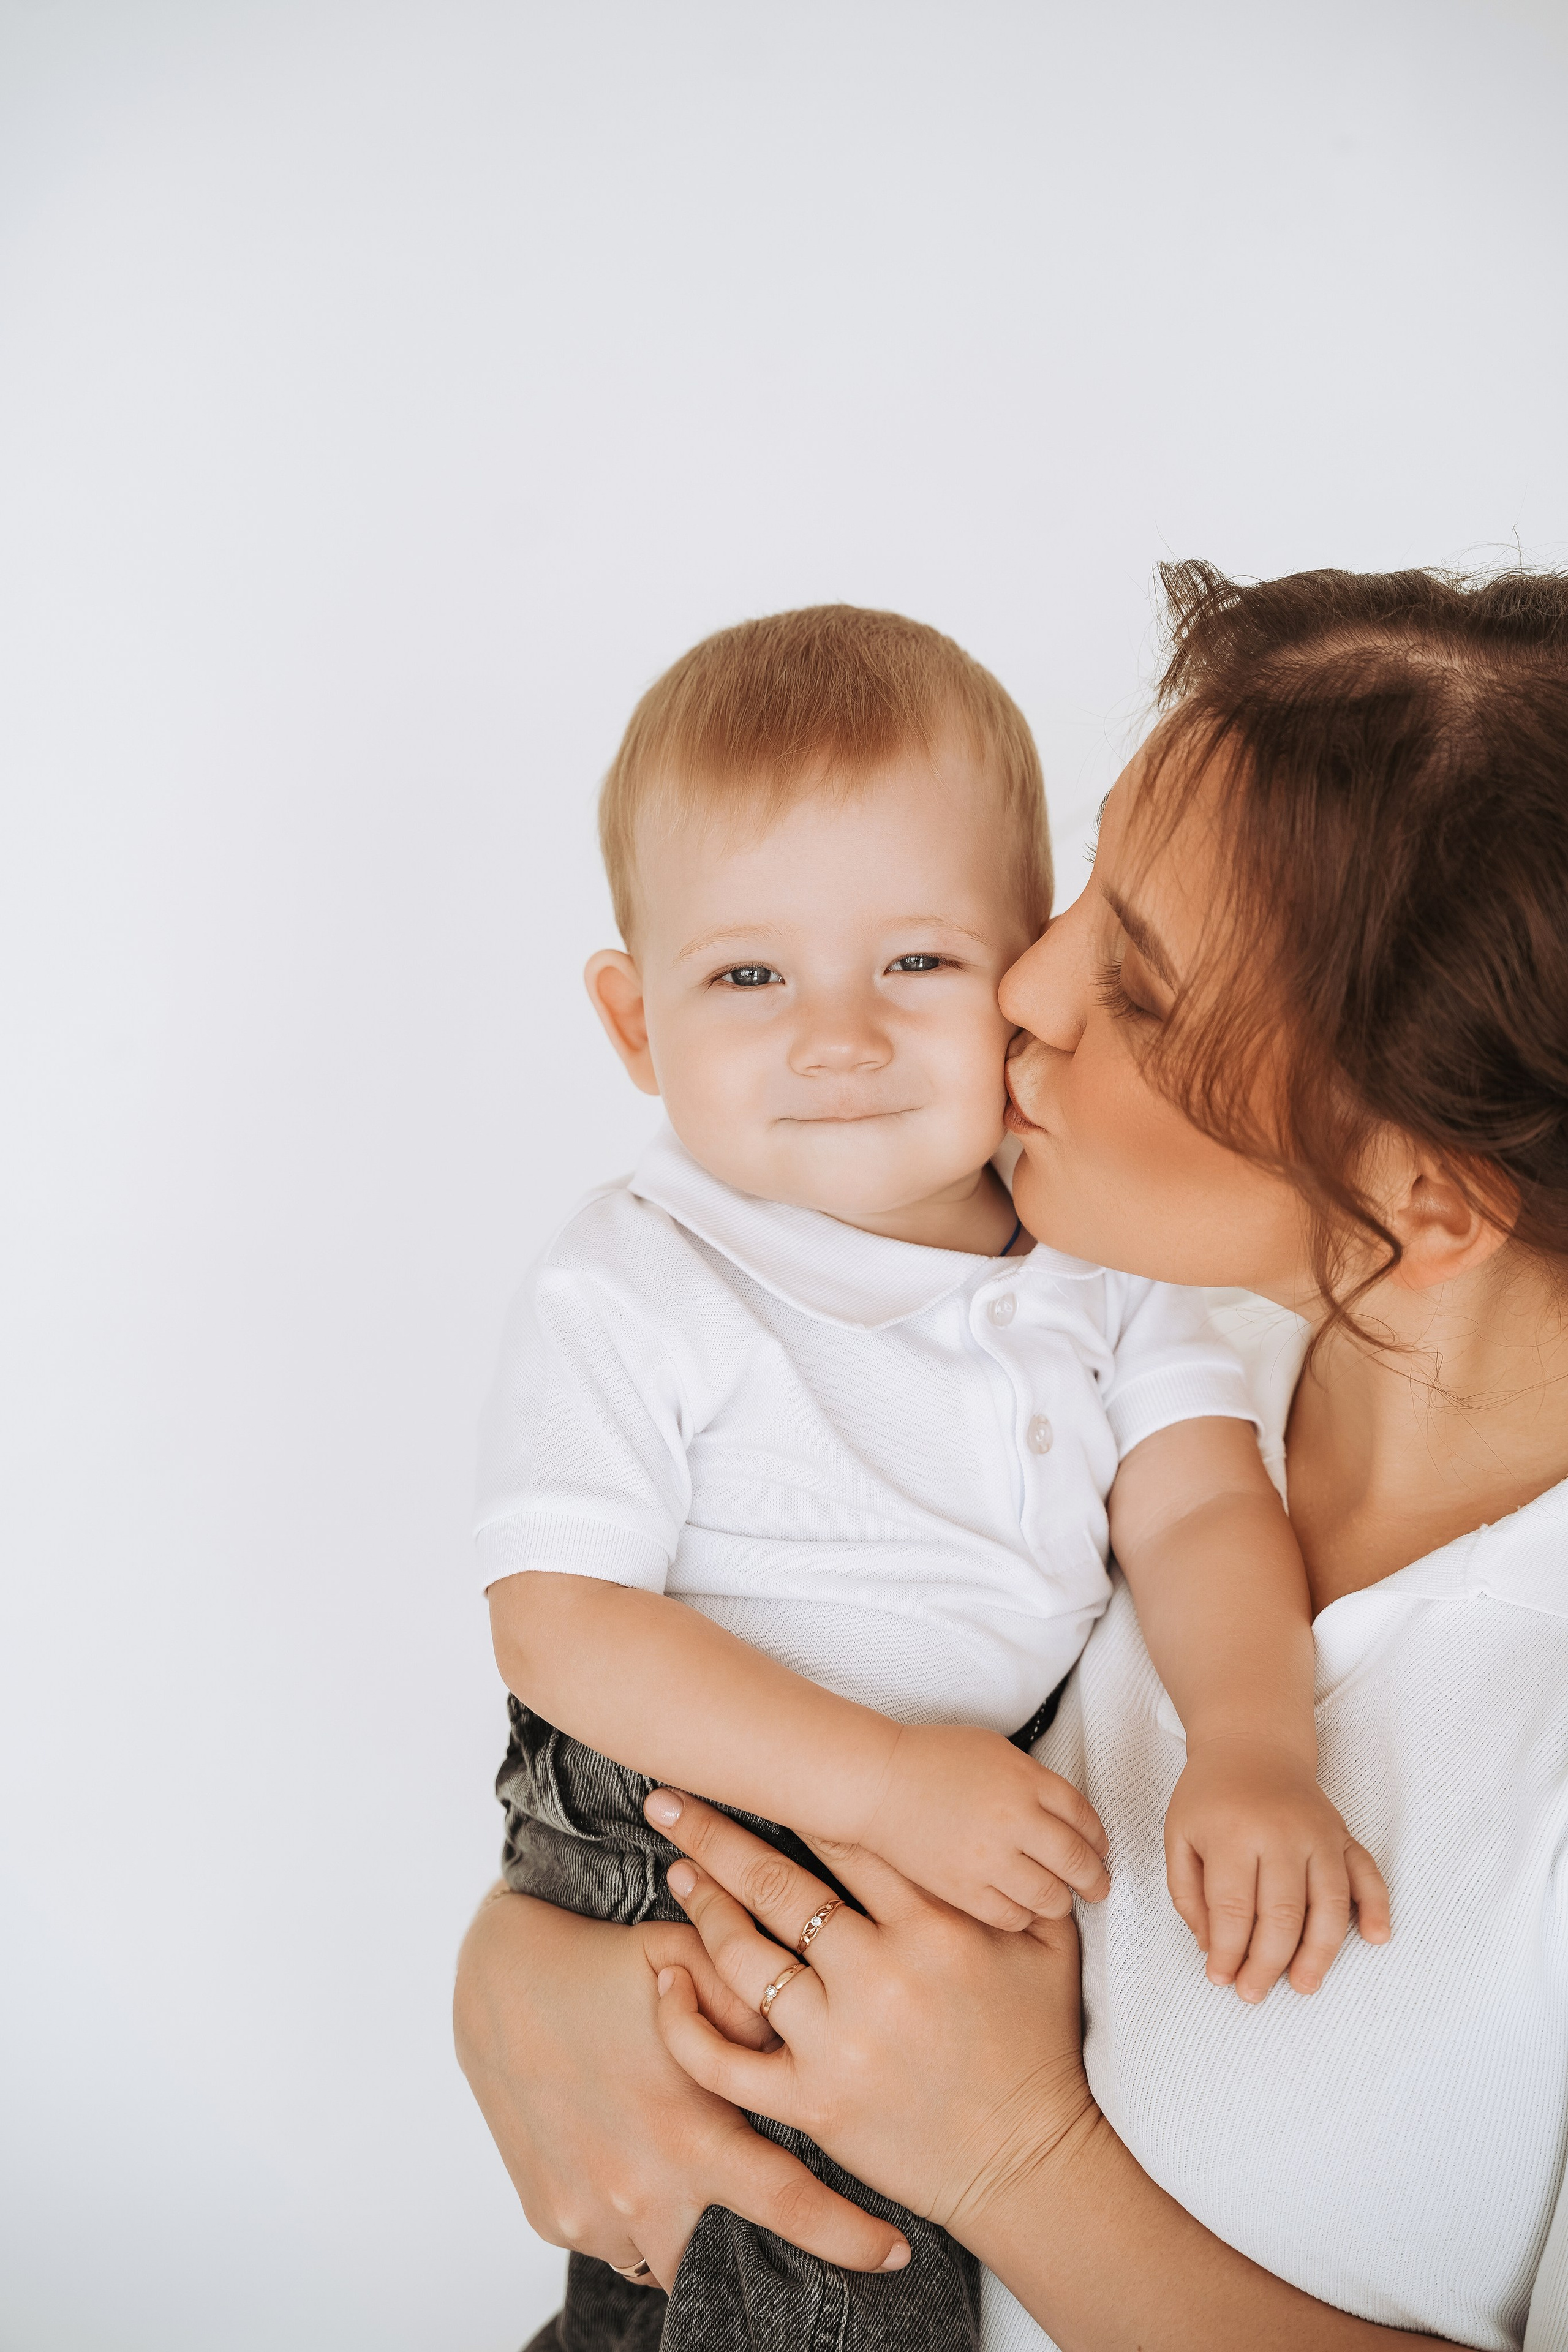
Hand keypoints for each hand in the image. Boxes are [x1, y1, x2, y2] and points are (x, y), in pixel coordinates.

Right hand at [452, 1884, 910, 2287]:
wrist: (492, 1979)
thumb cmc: (600, 1965)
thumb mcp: (685, 1961)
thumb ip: (752, 2003)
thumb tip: (813, 2030)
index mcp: (686, 2133)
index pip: (789, 2206)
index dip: (849, 2238)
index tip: (896, 2252)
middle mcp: (639, 2190)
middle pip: (726, 2258)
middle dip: (761, 2254)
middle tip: (793, 2231)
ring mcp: (590, 2214)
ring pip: (664, 2255)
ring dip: (689, 2226)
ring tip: (696, 2176)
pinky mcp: (551, 2217)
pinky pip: (613, 2240)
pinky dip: (634, 2213)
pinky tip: (633, 2160)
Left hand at [643, 1788, 1102, 2248]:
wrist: (1030, 2163)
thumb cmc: (1038, 2048)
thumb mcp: (1048, 1946)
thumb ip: (1015, 1877)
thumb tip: (998, 1819)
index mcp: (935, 1926)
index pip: (846, 1841)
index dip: (793, 1797)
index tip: (754, 1770)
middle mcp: (879, 1976)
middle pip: (777, 1884)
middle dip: (715, 1835)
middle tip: (671, 1799)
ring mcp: (838, 2043)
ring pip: (744, 1958)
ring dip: (703, 1907)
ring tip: (679, 1873)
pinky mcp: (811, 2103)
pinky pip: (723, 2059)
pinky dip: (682, 2021)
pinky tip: (665, 1980)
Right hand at [856, 1721, 1109, 1927]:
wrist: (877, 1783)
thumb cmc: (930, 1760)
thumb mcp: (994, 1751)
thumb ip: (1033, 1781)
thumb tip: (1063, 1815)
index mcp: (1026, 1780)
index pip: (1084, 1817)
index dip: (1099, 1839)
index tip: (1101, 1850)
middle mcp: (1015, 1820)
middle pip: (1078, 1861)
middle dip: (1095, 1879)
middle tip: (1098, 1887)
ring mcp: (990, 1859)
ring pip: (1050, 1897)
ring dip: (1062, 1901)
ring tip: (1060, 1900)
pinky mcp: (964, 1890)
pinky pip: (1012, 1917)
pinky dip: (1024, 1916)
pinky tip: (1021, 1908)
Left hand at [1164, 1739, 1391, 1999]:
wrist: (1251, 1745)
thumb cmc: (1210, 1797)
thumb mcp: (1179, 1836)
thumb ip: (1188, 1894)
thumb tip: (1212, 1948)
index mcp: (1234, 1834)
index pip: (1233, 1909)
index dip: (1227, 1952)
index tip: (1220, 1979)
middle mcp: (1282, 1834)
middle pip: (1283, 1915)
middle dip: (1268, 1963)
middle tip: (1254, 1993)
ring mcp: (1319, 1833)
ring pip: (1330, 1904)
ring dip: (1320, 1952)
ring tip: (1304, 1985)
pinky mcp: (1342, 1834)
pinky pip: (1367, 1873)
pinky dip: (1377, 1906)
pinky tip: (1376, 1938)